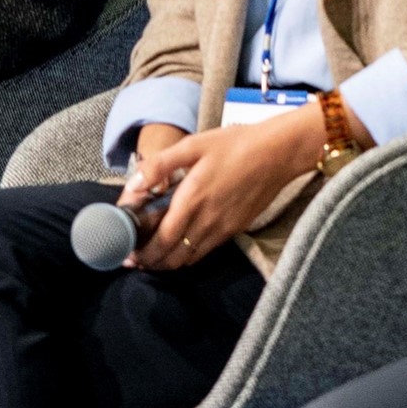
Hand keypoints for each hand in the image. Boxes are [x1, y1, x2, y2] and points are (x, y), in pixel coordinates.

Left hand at [122, 105, 324, 271]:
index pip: (161, 242)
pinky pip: (206, 250)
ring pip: (190, 259)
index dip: (142, 254)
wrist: (278, 152)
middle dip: (151, 263)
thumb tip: (134, 184)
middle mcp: (207, 221)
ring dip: (169, 262)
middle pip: (173, 258)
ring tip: (154, 255)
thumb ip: (160, 165)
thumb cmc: (235, 144)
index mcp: (192, 201)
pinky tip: (181, 243)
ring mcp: (223, 229)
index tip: (128, 254)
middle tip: (136, 259)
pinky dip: (188, 254)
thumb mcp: (193, 145)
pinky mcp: (235, 229)